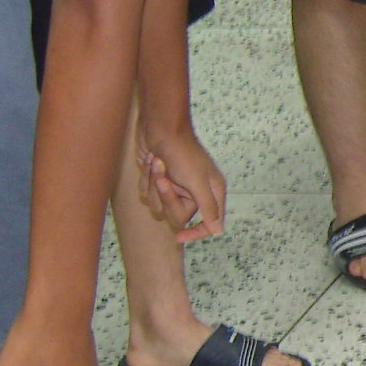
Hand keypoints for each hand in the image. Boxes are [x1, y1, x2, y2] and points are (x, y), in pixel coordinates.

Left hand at [139, 126, 225, 241]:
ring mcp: (176, 186)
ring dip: (154, 185)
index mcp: (211, 191)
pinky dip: (146, 181)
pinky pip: (148, 195)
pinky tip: (151, 164)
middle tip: (165, 178)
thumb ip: (209, 208)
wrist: (159, 127)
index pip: (209, 222)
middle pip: (179, 215)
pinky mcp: (159, 181)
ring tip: (158, 165)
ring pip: (160, 205)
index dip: (196, 232)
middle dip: (167, 196)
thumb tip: (218, 231)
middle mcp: (195, 191)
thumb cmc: (181, 151)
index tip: (179, 238)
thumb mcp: (198, 182)